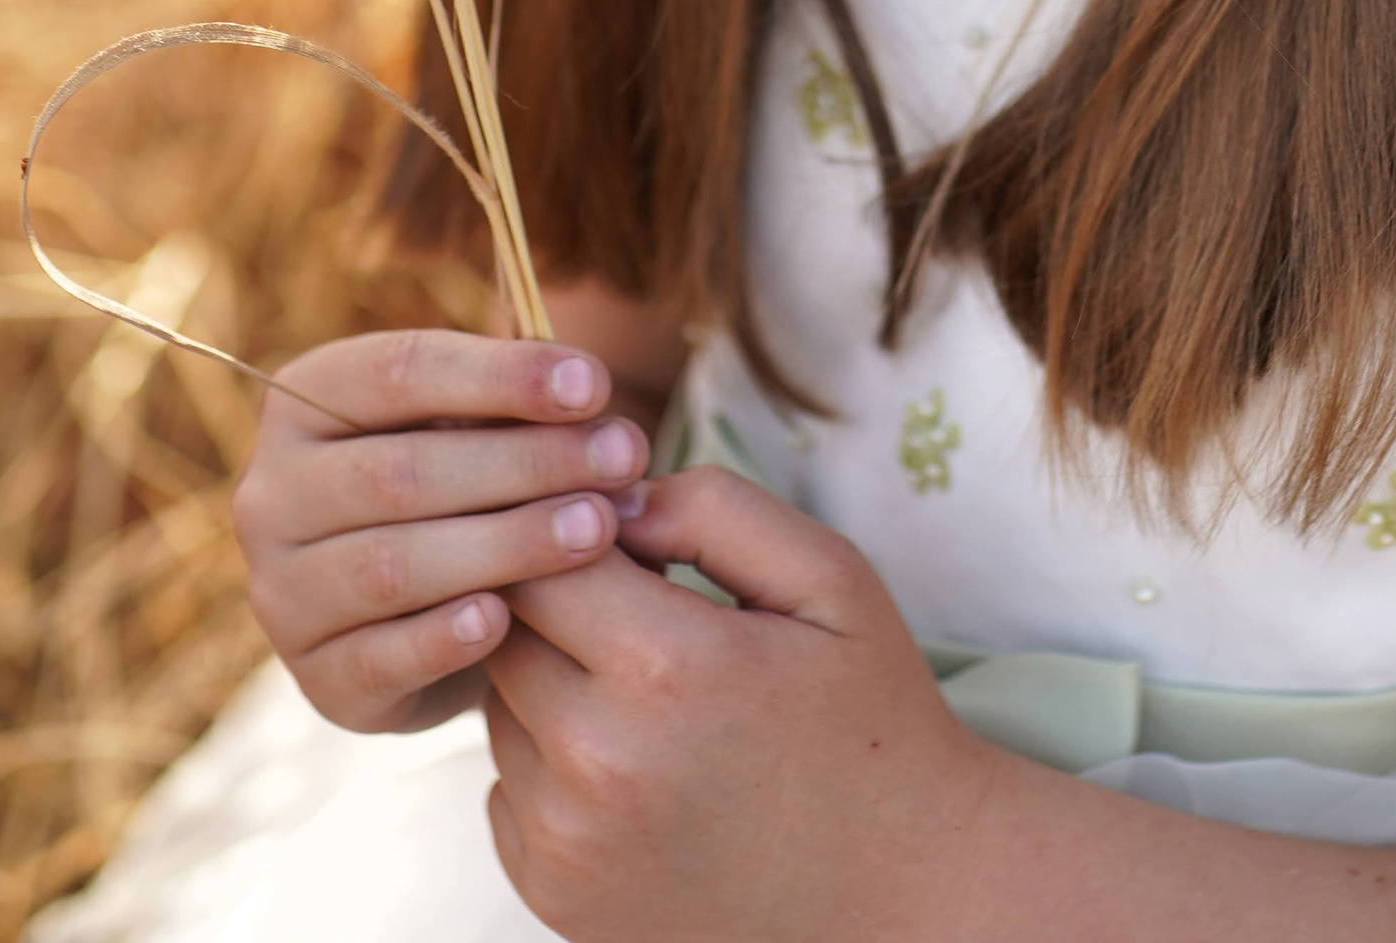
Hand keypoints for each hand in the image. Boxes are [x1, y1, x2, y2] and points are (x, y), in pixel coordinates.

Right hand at [231, 330, 647, 733]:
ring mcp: (282, 593)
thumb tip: (589, 400)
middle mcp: (271, 495)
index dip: (501, 375)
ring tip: (595, 530)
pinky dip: (443, 637)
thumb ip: (515, 406)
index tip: (595, 384)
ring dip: (504, 545)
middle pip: (400, 473)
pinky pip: (379, 658)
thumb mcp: (474, 428)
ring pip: (392, 566)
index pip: (400, 370)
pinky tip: (505, 620)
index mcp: (304, 401)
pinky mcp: (316, 678)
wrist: (420, 616)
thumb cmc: (458, 490)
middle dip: (524, 463)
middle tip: (620, 459)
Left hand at [483, 465, 1007, 942]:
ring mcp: (569, 843)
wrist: (895, 890)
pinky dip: (546, 761)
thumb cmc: (865, 717)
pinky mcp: (555, 896)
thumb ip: (712, 507)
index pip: (541, 554)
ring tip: (641, 687)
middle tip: (633, 604)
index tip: (623, 532)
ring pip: (500, 704)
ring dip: (547, 678)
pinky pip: (505, 785)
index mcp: (665, 668)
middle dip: (555, 597)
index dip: (574, 528)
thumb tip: (607, 499)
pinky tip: (630, 760)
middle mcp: (597, 763)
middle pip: (506, 627)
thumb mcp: (827, 579)